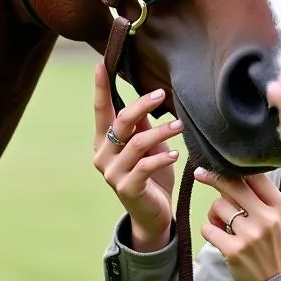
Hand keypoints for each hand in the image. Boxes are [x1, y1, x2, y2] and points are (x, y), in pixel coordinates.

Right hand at [92, 64, 183, 251]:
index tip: (100, 65)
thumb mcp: (147, 145)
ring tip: (180, 126)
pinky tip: (175, 154)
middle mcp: (102, 155)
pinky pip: (145, 166)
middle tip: (162, 94)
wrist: (152, 214)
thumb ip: (142, 125)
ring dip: (161, 131)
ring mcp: (112, 173)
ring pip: (137, 143)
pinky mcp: (127, 188)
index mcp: (103, 141)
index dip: (100, 88)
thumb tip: (150, 95)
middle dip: (142, 105)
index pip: (101, 110)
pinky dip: (162, 157)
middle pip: (120, 122)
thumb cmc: (151, 175)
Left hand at [193, 168, 280, 280]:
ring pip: (218, 206)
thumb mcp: (280, 219)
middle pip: (233, 186)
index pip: (256, 177)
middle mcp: (268, 219)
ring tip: (224, 225)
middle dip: (213, 178)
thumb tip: (232, 173)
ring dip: (215, 214)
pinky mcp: (234, 250)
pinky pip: (208, 228)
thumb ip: (262, 198)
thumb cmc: (274, 246)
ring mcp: (251, 235)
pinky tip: (220, 237)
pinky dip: (209, 230)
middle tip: (200, 174)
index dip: (234, 168)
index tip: (218, 163)